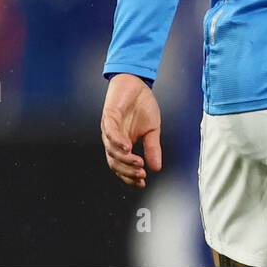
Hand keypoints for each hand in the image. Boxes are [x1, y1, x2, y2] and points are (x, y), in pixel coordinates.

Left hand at [100, 74, 162, 188]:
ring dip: (124, 159)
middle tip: (141, 175)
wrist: (137, 83)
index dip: (130, 177)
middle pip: (114, 163)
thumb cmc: (142, 105)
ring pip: (111, 150)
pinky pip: (110, 132)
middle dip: (127, 172)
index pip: (122, 166)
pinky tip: (128, 147)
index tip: (142, 183)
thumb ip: (152, 148)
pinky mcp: (109, 116)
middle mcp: (113, 139)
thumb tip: (156, 167)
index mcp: (122, 144)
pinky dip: (118, 141)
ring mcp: (109, 128)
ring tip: (138, 163)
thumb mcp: (152, 130)